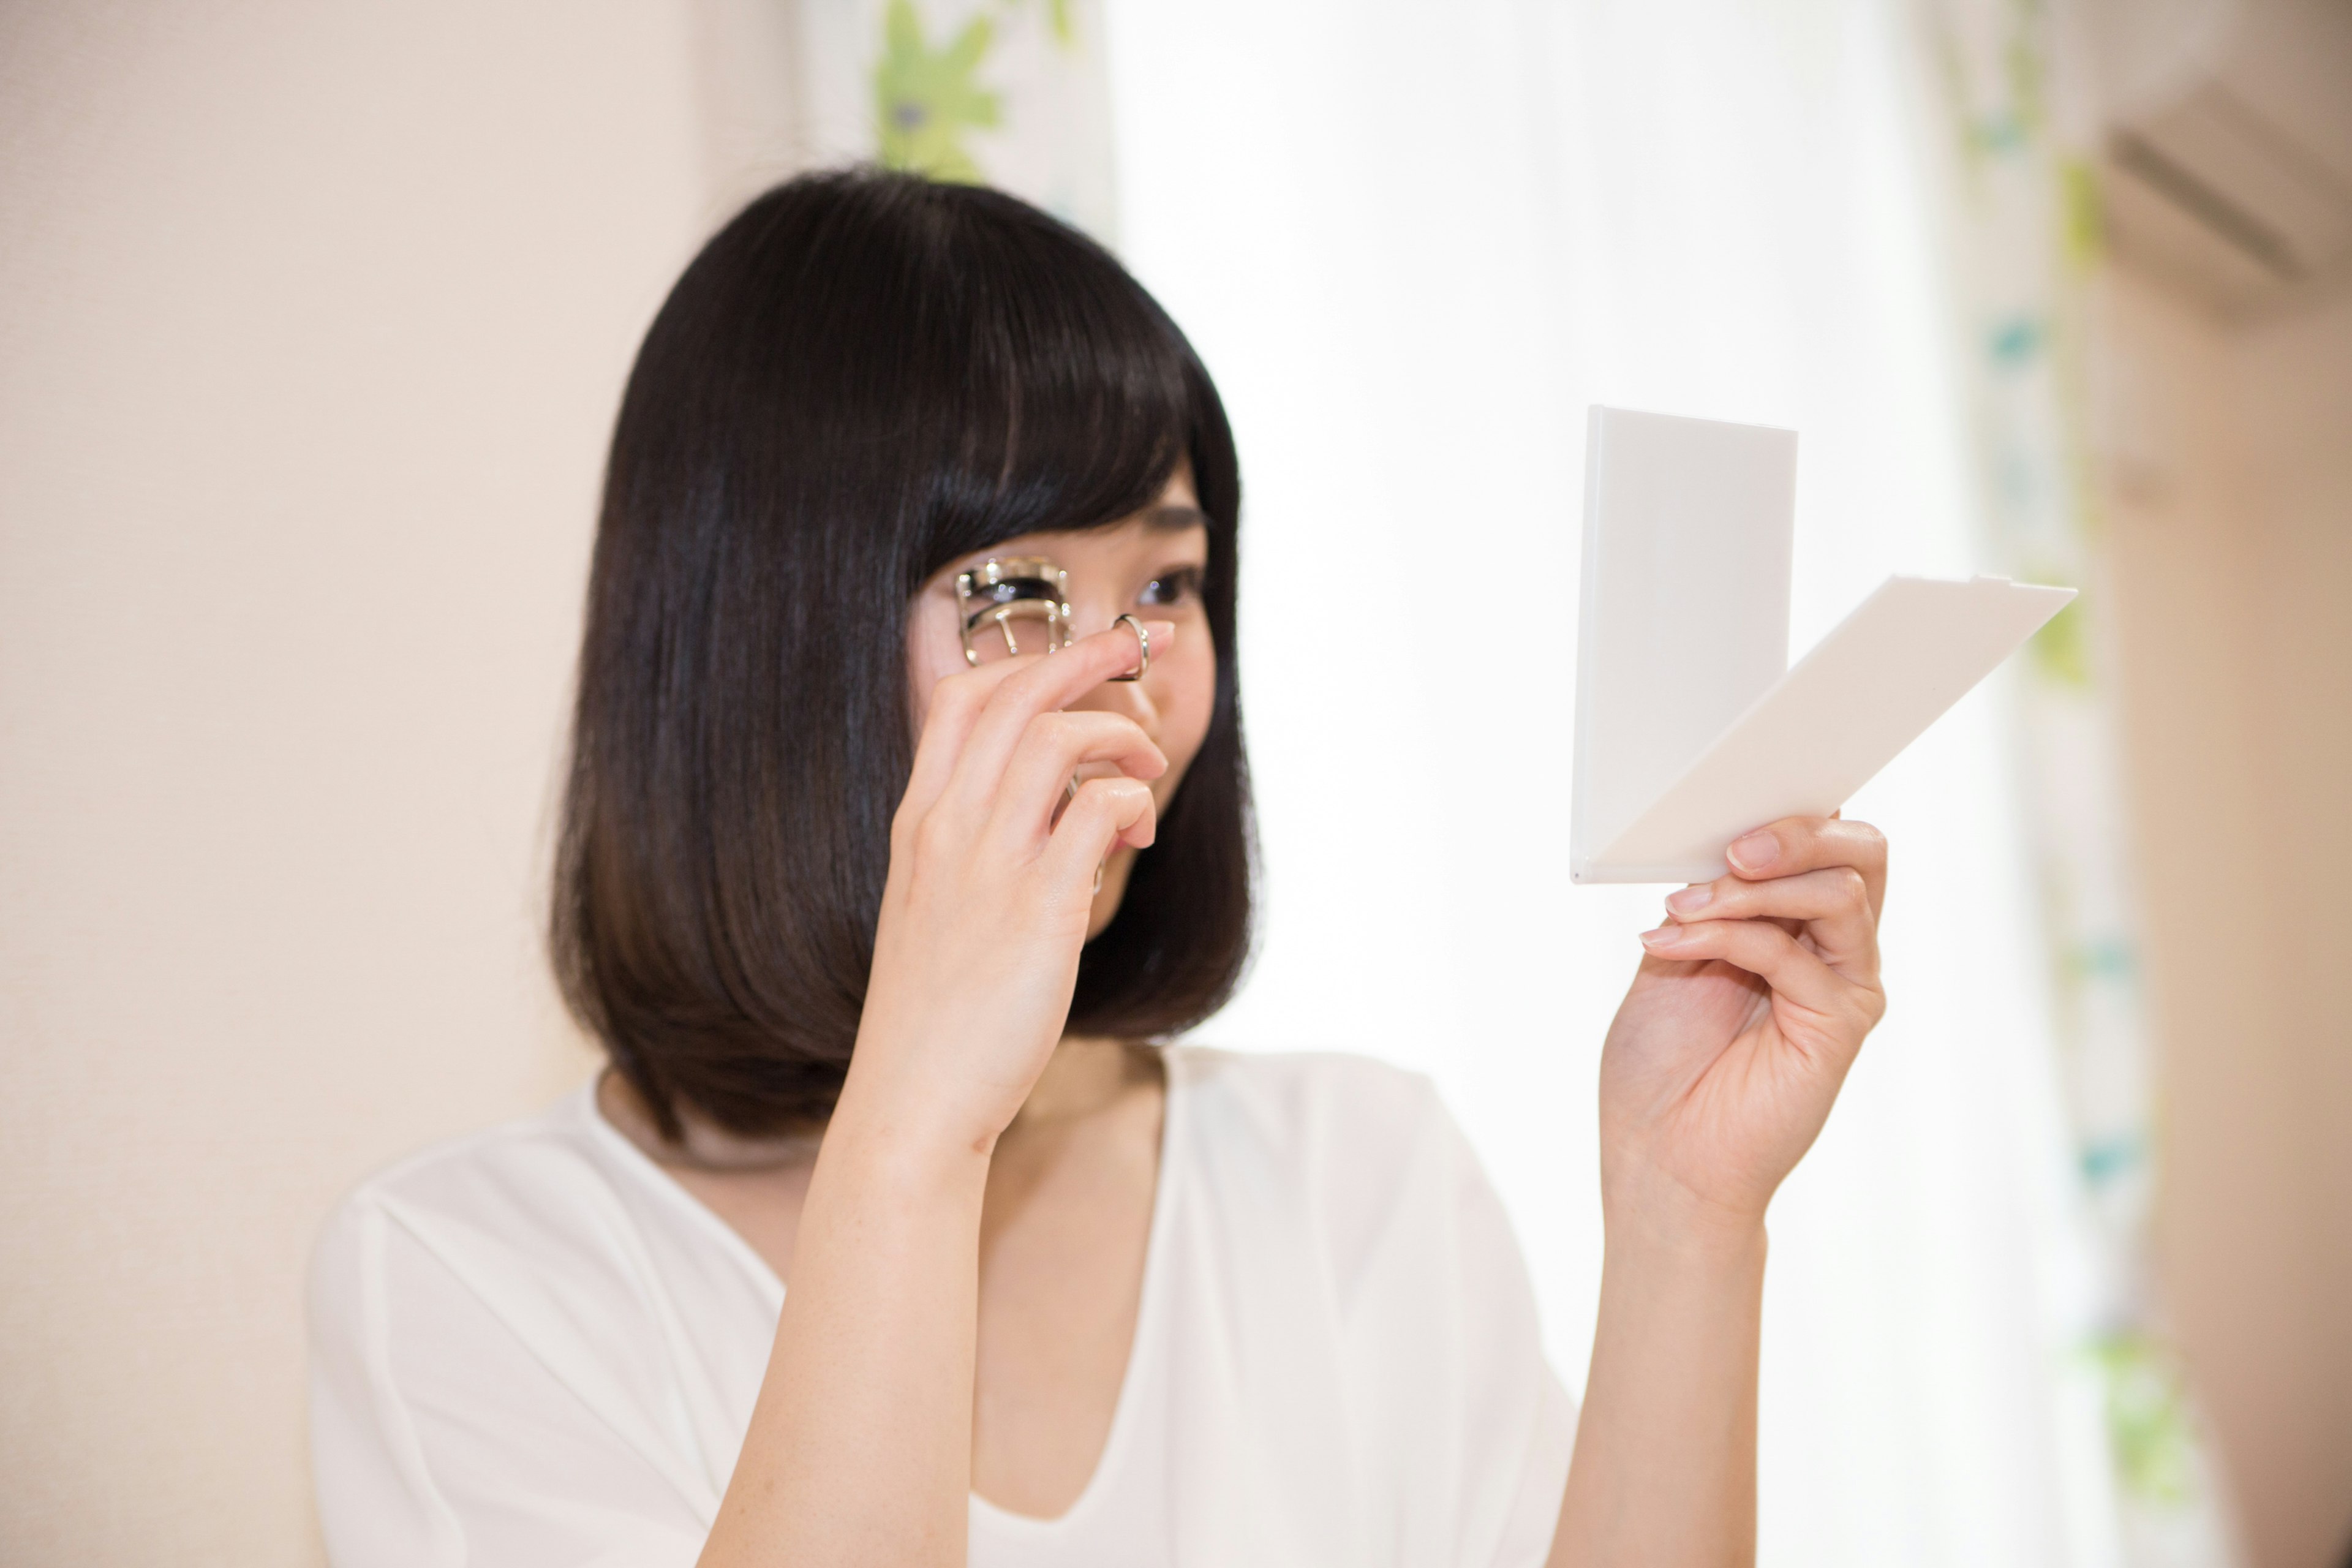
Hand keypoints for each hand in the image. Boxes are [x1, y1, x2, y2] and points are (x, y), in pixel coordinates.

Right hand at [843, 622, 1176, 1154]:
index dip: (1030, 660)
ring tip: (1146, 771)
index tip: (1087, 655)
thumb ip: (980, 853)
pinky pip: (1097, 810)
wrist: (911, 1105)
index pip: (964, 698)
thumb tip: (1060, 817)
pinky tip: (1136, 836)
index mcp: (918, 824)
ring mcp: (988, 866)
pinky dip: (1130, 803)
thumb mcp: (937, 912)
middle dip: (1090, 654)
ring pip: (1058, 738)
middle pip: (1017, 695)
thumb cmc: (934, 1019)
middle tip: (1147, 647)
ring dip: (1120, 735)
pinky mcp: (1037, 909)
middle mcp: (946, 830)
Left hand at [1597, 816, 1888, 1243]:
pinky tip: (1674, 940)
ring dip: (1753, 887)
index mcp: (1796, 922)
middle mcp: (1833, 948)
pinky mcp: (1840, 1024)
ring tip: (1685, 906)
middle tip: (1732, 848)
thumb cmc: (1661, 1065)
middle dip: (1795, 832)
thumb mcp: (1673, 951)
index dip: (1790, 809)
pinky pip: (1799, 952)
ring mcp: (1844, 984)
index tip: (1727, 797)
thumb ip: (1709, 898)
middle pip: (1861, 851)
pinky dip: (1730, 933)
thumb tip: (1723, 839)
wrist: (1660, 1157)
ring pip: (1842, 889)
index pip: (1827, 840)